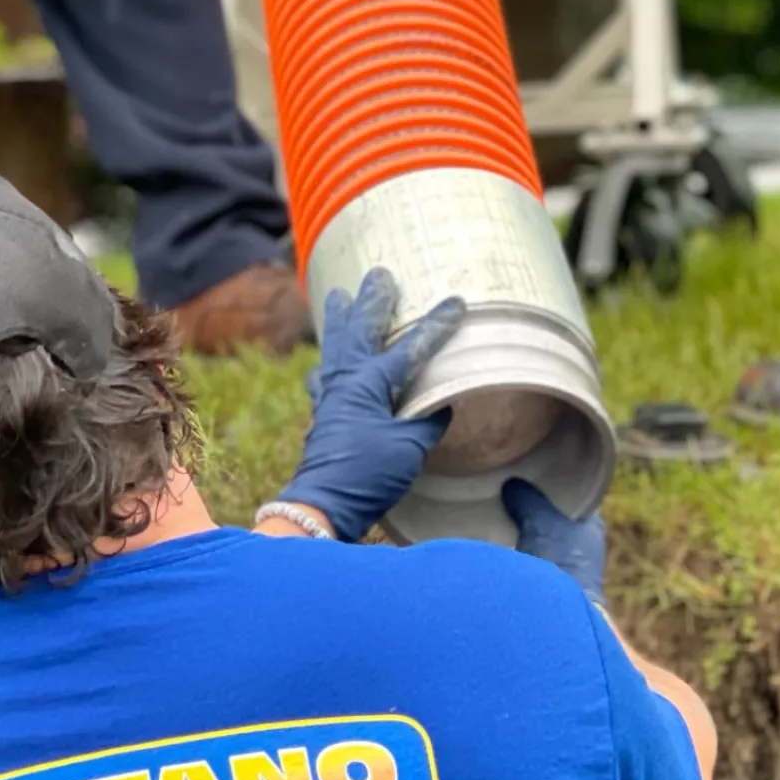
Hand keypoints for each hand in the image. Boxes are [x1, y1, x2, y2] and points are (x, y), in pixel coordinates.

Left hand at [280, 267, 465, 541]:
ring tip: (336, 297)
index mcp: (370, 383)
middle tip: (378, 274)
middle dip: (371, 301)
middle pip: (359, 330)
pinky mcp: (323, 417)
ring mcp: (330, 398)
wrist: (323, 505)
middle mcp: (346, 383)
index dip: (435, 326)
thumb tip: (443, 406)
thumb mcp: (409, 447)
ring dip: (339, 321)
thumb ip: (427, 421)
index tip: (456, 303)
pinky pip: (325, 377)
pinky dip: (328, 364)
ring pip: (336, 347)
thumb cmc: (367, 474)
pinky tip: (323, 367)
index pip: (409, 347)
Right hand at [500, 479, 606, 606]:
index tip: (539, 483)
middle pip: (562, 526)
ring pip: (549, 550)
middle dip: (542, 517)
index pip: (579, 502)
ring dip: (532, 542)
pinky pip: (537, 571)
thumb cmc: (557, 558)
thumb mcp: (539, 519)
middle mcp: (588, 552)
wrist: (556, 612)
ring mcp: (573, 577)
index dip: (561, 492)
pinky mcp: (555, 597)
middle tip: (517, 503)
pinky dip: (524, 563)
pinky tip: (506, 558)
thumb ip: (527, 499)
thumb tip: (512, 484)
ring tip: (506, 528)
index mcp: (594, 528)